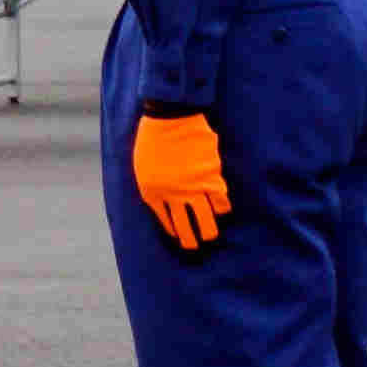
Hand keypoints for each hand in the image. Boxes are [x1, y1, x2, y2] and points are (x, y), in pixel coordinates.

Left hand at [131, 110, 228, 252]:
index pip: (164, 219)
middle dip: (190, 238)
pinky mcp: (210, 178)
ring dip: (208, 230)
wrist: (170, 120)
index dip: (173, 230)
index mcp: (151, 192)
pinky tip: (223, 211)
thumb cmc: (153, 138)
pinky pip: (220, 201)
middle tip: (195, 246)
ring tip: (211, 237)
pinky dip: (222, 208)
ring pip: (204, 218)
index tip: (178, 237)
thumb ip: (153, 183)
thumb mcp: (143, 165)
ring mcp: (192, 188)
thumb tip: (165, 196)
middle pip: (183, 224)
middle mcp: (172, 195)